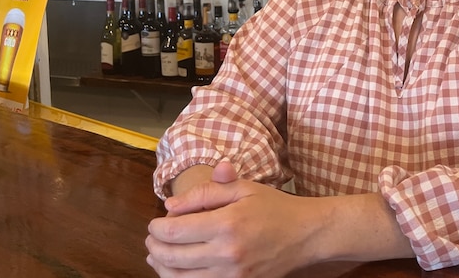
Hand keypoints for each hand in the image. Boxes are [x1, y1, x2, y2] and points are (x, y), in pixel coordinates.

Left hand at [146, 162, 313, 277]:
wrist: (306, 235)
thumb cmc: (274, 207)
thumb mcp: (243, 189)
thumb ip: (206, 192)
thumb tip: (171, 206)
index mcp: (227, 223)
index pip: (175, 231)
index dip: (157, 228)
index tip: (155, 223)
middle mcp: (227, 253)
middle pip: (172, 257)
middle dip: (154, 247)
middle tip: (152, 238)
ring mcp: (232, 275)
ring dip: (162, 267)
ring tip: (157, 256)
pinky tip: (177, 270)